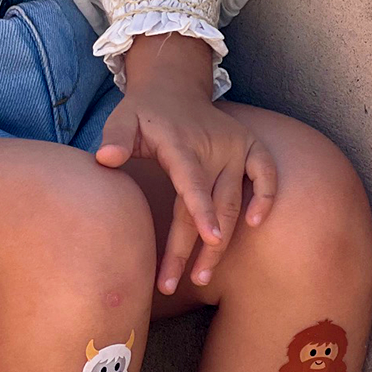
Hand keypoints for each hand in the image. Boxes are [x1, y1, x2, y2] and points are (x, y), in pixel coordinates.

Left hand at [94, 33, 277, 293]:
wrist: (173, 86)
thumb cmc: (144, 113)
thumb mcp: (123, 118)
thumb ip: (116, 138)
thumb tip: (104, 159)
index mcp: (180, 143)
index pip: (192, 180)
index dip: (201, 209)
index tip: (210, 237)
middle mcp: (213, 147)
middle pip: (210, 205)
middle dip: (194, 248)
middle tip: (173, 284)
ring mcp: (235, 147)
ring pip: (233, 203)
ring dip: (221, 242)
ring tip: (201, 277)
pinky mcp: (250, 145)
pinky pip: (266, 174)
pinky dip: (266, 197)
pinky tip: (255, 225)